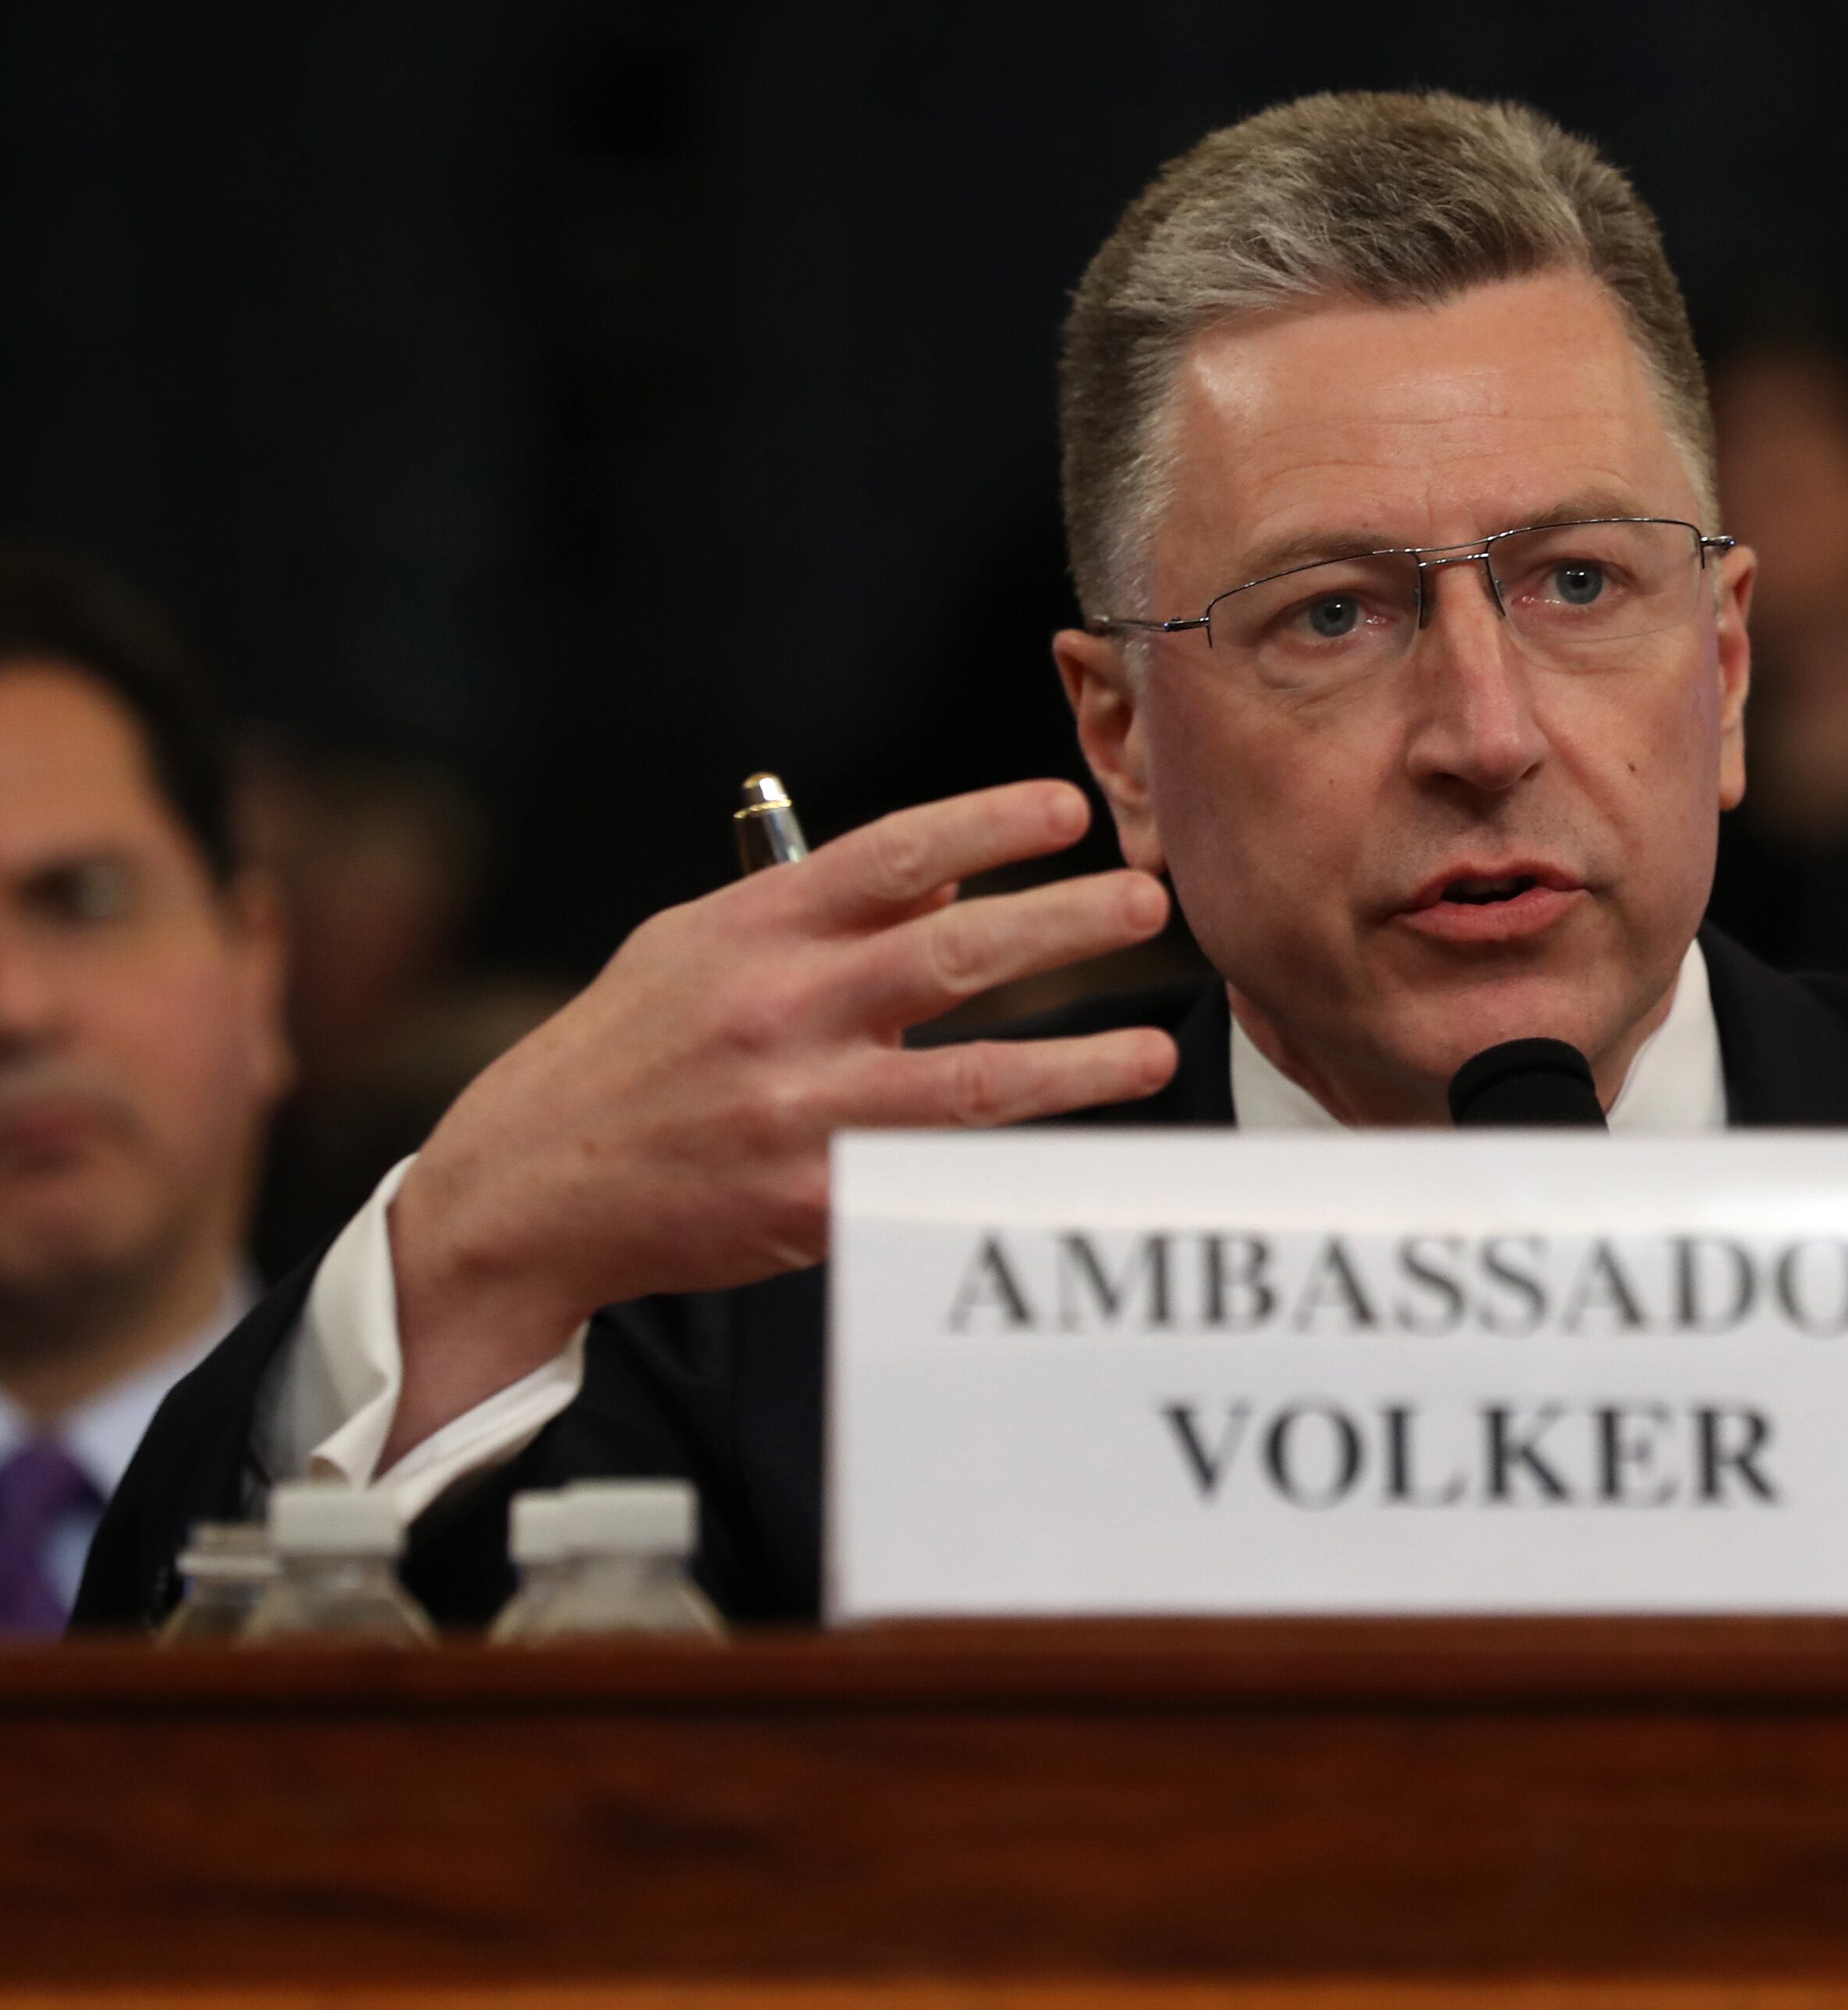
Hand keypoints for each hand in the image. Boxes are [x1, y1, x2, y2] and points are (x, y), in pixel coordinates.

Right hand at [383, 781, 1177, 1461]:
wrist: (529, 1185)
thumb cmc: (626, 1051)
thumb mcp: (700, 946)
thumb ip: (819, 909)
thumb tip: (946, 878)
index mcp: (756, 929)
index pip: (891, 855)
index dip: (985, 825)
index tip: (1066, 809)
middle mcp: (780, 1010)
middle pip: (950, 955)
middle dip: (1063, 927)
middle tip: (1148, 905)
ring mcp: (797, 1109)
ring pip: (968, 1082)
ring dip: (1076, 1065)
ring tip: (1156, 1052)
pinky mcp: (810, 1201)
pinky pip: (935, 1173)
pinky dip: (1011, 1162)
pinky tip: (1076, 1155)